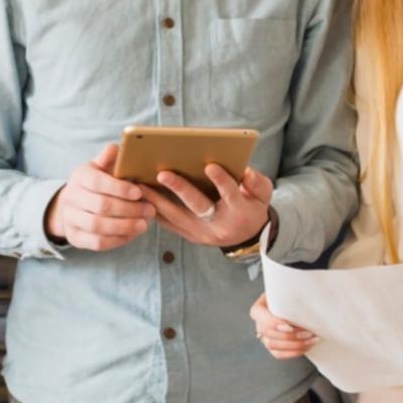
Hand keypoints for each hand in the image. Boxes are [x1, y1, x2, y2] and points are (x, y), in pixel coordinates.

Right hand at [44, 143, 153, 250]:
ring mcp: (70, 219)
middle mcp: (71, 197)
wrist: (73, 205)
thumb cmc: (96, 182)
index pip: (97, 182)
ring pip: (98, 226)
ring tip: (144, 224)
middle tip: (150, 210)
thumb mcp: (101, 167)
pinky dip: (117, 239)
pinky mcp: (74, 237)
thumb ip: (109, 159)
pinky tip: (132, 234)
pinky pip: (97, 243)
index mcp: (79, 176)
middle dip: (128, 209)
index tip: (139, 192)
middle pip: (101, 206)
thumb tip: (116, 148)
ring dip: (124, 226)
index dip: (119, 188)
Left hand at [140, 163, 272, 248]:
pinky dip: (154, 210)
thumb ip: (257, 183)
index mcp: (239, 212)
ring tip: (139, 184)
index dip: (222, 181)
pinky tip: (140, 197)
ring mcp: (201, 232)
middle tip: (163, 173)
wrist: (246, 236)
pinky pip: (168, 223)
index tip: (210, 166)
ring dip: (157, 200)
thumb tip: (245, 172)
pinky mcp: (188, 235)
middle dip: (180, 189)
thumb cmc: (252, 206)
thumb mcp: (263, 195)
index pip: (231, 195)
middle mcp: (218, 224)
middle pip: (198, 206)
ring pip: (176, 216)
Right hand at [249, 293, 318, 358]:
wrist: (295, 307)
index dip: (273, 323)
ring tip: (311, 340)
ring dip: (294, 345)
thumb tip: (304, 297)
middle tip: (308, 332)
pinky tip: (306, 346)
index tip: (290, 326)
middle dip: (290, 335)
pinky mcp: (272, 347)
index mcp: (259, 308)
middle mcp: (259, 324)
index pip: (259, 316)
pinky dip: (293, 352)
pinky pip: (278, 354)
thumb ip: (291, 295)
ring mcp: (264, 337)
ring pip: (272, 345)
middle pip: (268, 333)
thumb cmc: (292, 299)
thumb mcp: (288, 293)